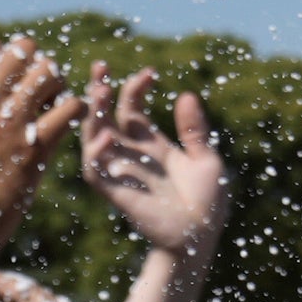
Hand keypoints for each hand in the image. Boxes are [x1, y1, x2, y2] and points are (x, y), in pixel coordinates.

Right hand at [74, 72, 225, 262]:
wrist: (200, 235)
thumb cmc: (208, 202)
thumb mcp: (206, 158)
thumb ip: (194, 129)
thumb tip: (186, 94)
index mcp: (152, 145)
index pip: (132, 109)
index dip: (136, 88)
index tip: (149, 73)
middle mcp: (132, 156)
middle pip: (106, 117)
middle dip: (100, 91)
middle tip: (100, 65)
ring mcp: (121, 172)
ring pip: (94, 138)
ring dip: (94, 115)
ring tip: (101, 91)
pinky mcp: (116, 192)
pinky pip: (95, 172)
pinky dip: (95, 154)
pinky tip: (105, 136)